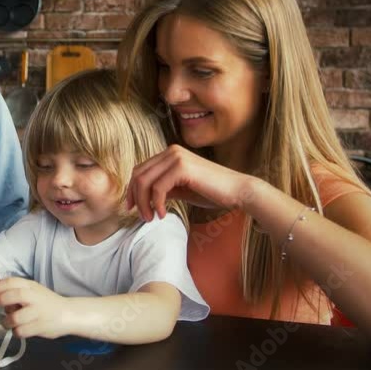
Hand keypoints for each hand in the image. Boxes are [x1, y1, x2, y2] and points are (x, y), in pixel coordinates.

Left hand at [0, 278, 72, 339]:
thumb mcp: (32, 291)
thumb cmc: (46, 303)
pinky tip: (19, 330)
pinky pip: (21, 331)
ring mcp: (38, 312)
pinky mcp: (41, 326)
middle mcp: (35, 297)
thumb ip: (16, 292)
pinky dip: (16, 332)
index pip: (11, 282)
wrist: (69, 314)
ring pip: (15, 318)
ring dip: (6, 321)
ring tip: (7, 323)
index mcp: (31, 286)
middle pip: (13, 295)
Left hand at [125, 145, 260, 221]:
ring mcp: (176, 156)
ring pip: (144, 181)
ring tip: (150, 218)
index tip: (132, 207)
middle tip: (141, 216)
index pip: (141, 169)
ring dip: (144, 202)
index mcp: (170, 154)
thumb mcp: (182, 190)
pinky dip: (156, 203)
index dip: (132, 189)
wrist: (238, 191)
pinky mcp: (182, 167)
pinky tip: (162, 214)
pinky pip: (158, 187)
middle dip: (135, 197)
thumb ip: (164, 189)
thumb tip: (145, 197)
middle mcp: (171, 151)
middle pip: (139, 174)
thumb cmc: (212, 192)